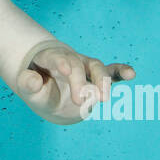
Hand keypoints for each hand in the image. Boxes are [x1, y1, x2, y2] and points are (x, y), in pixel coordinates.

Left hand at [18, 45, 135, 122]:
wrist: (51, 93)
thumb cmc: (39, 90)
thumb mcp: (28, 90)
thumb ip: (28, 84)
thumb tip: (34, 80)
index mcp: (51, 59)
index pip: (56, 58)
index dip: (61, 62)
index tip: (66, 69)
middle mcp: (70, 59)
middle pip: (77, 65)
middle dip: (79, 82)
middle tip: (78, 101)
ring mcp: (85, 67)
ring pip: (96, 67)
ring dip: (102, 80)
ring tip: (104, 98)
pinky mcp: (97, 78)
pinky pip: (111, 72)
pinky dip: (121, 72)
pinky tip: (131, 74)